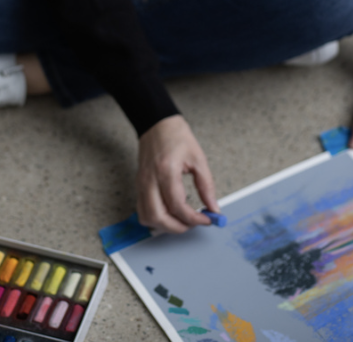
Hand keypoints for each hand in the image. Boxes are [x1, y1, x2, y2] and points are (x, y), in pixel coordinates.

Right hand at [136, 115, 219, 233]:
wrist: (157, 124)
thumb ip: (206, 186)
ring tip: (182, 220)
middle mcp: (150, 180)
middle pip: (158, 217)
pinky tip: (169, 214)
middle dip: (178, 227)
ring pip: (148, 218)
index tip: (207, 219)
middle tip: (194, 223)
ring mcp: (142, 184)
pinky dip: (156, 218)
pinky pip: (143, 210)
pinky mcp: (139, 185)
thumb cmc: (176, 136)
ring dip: (165, 226)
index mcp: (166, 171)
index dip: (194, 218)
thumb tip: (214, 207)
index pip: (177, 206)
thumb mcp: (198, 158)